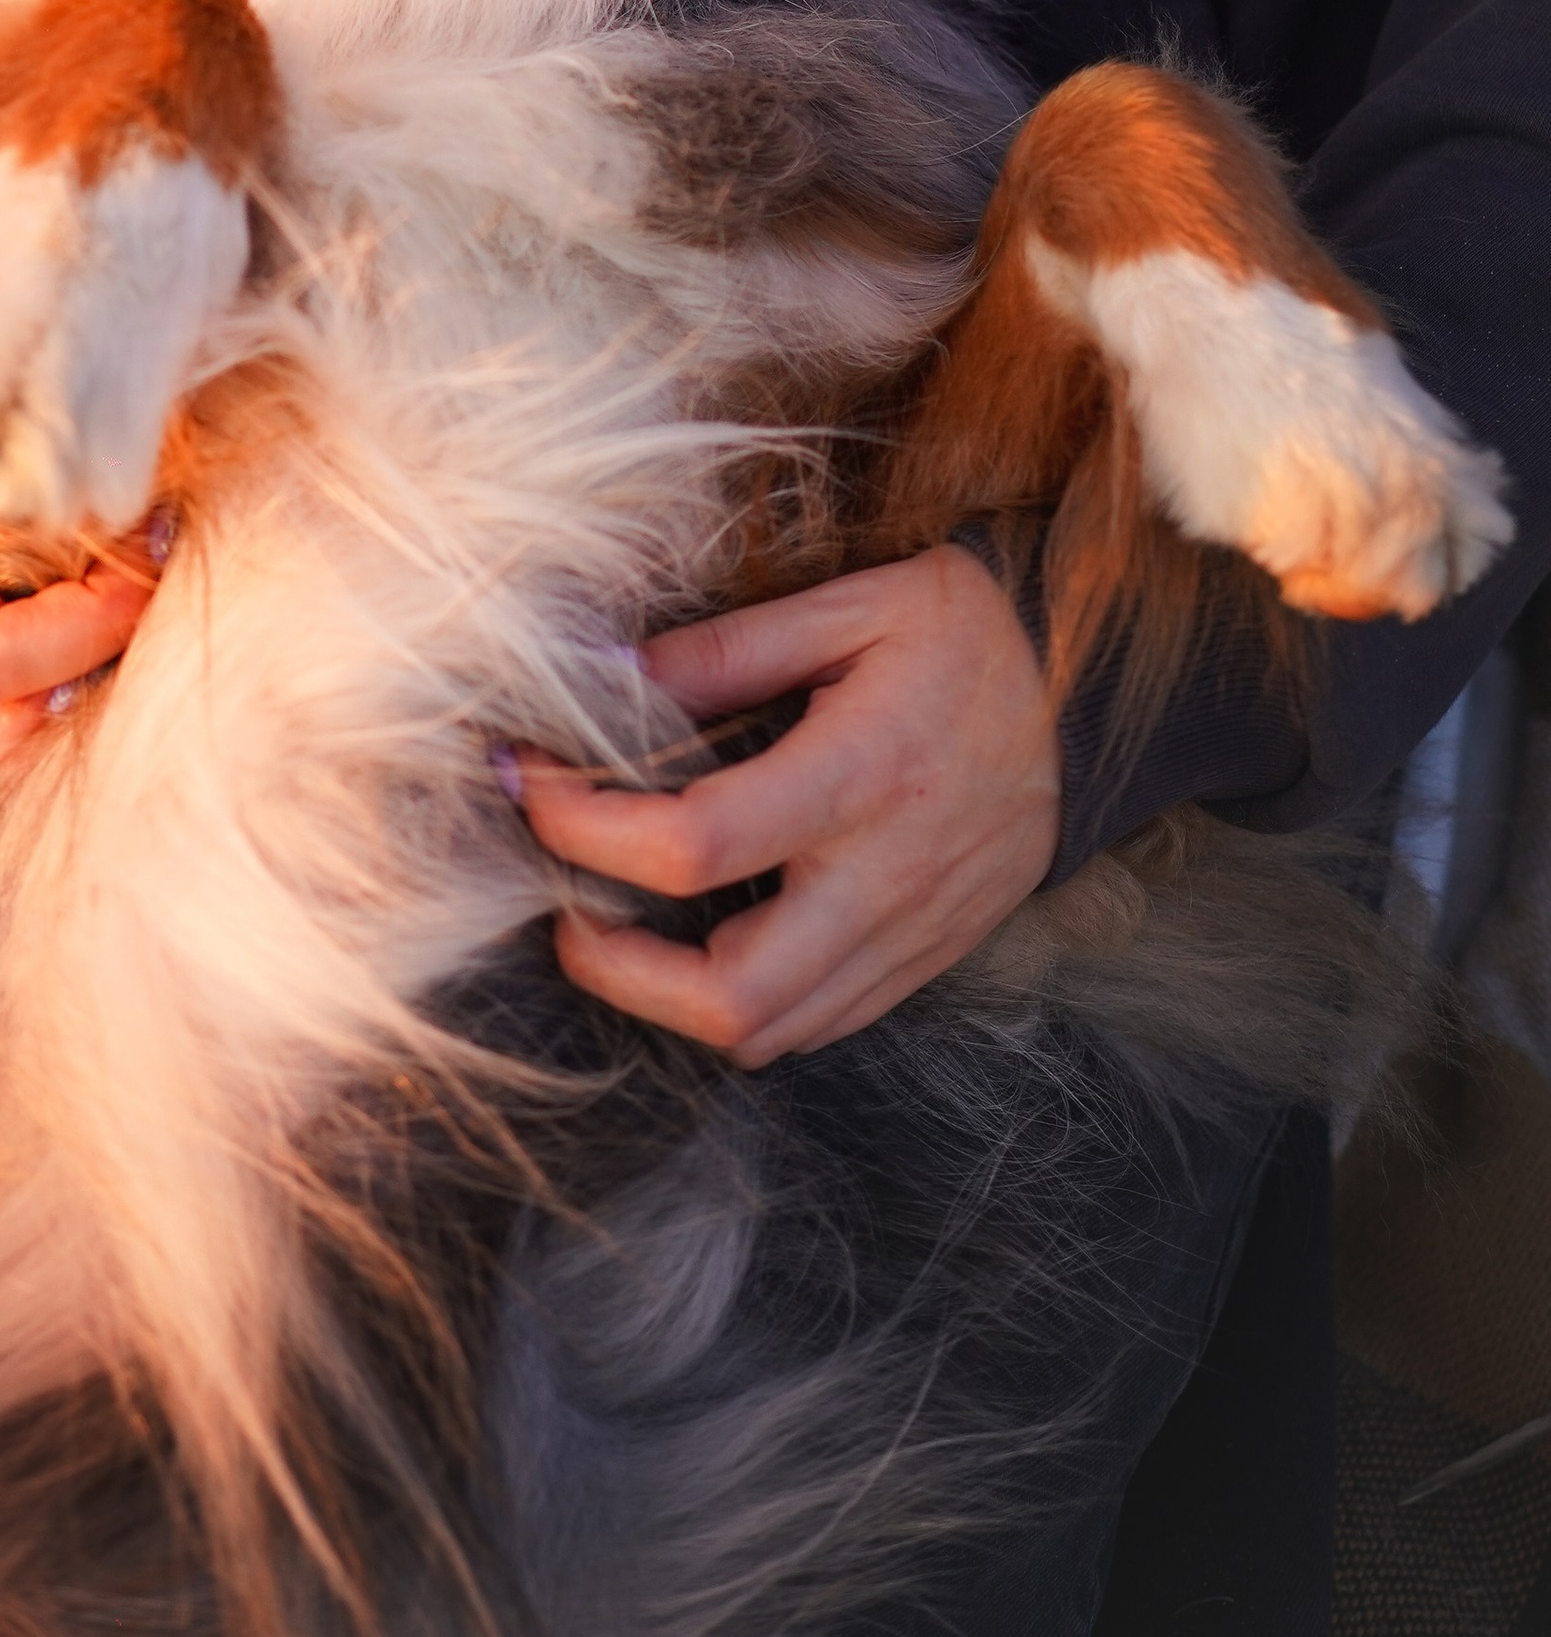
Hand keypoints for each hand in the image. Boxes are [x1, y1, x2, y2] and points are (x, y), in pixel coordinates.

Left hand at [513, 546, 1058, 1067]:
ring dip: (668, 999)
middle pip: (730, 995)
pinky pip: (819, 1024)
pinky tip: (703, 940)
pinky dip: (743, 1005)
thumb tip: (608, 674)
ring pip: (770, 1031)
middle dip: (616, 968)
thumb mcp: (854, 604)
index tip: (533, 787)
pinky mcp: (927, 959)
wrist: (1104, 694)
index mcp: (862, 775)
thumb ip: (729, 649)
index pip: (696, 846)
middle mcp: (887, 877)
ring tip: (616, 923)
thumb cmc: (971, 634)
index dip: (589, 831)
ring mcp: (912, 934)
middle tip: (563, 899)